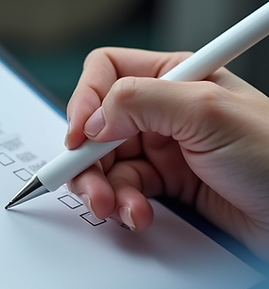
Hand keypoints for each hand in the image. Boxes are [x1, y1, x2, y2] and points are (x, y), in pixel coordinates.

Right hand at [65, 47, 268, 259]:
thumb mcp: (208, 112)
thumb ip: (140, 101)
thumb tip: (92, 118)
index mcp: (175, 78)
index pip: (107, 73)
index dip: (85, 101)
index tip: (81, 136)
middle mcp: (165, 111)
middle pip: (96, 125)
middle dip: (88, 158)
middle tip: (90, 184)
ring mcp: (165, 150)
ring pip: (105, 163)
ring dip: (103, 188)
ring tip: (116, 207)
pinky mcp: (168, 186)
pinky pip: (124, 192)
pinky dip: (124, 206)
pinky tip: (139, 215)